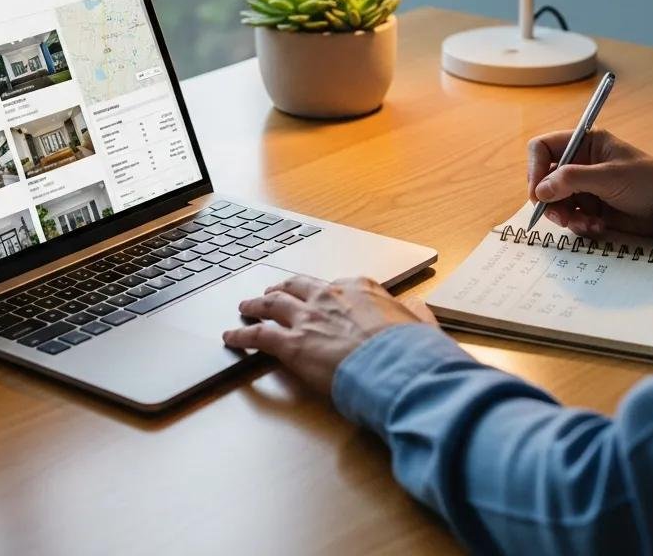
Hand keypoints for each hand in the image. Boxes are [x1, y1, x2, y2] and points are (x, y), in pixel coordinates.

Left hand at [223, 274, 439, 393]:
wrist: (399, 367)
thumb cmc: (412, 351)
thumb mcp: (422, 324)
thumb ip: (416, 313)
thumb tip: (419, 309)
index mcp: (362, 288)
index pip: (335, 285)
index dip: (322, 292)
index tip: (318, 296)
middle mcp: (331, 295)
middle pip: (297, 286)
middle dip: (282, 289)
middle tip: (272, 293)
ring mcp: (309, 317)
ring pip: (272, 304)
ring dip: (256, 304)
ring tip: (246, 307)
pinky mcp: (293, 343)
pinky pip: (259, 334)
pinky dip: (242, 333)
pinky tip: (231, 336)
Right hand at [527, 128, 652, 239]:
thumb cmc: (647, 181)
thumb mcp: (609, 177)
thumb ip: (572, 180)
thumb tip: (540, 191)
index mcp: (583, 144)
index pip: (542, 149)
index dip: (535, 168)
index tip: (538, 193)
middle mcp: (578, 164)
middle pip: (543, 179)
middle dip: (550, 200)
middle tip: (561, 217)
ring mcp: (583, 187)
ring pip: (554, 202)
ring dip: (565, 216)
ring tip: (586, 224)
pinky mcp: (589, 208)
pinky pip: (570, 218)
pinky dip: (579, 225)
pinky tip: (598, 227)